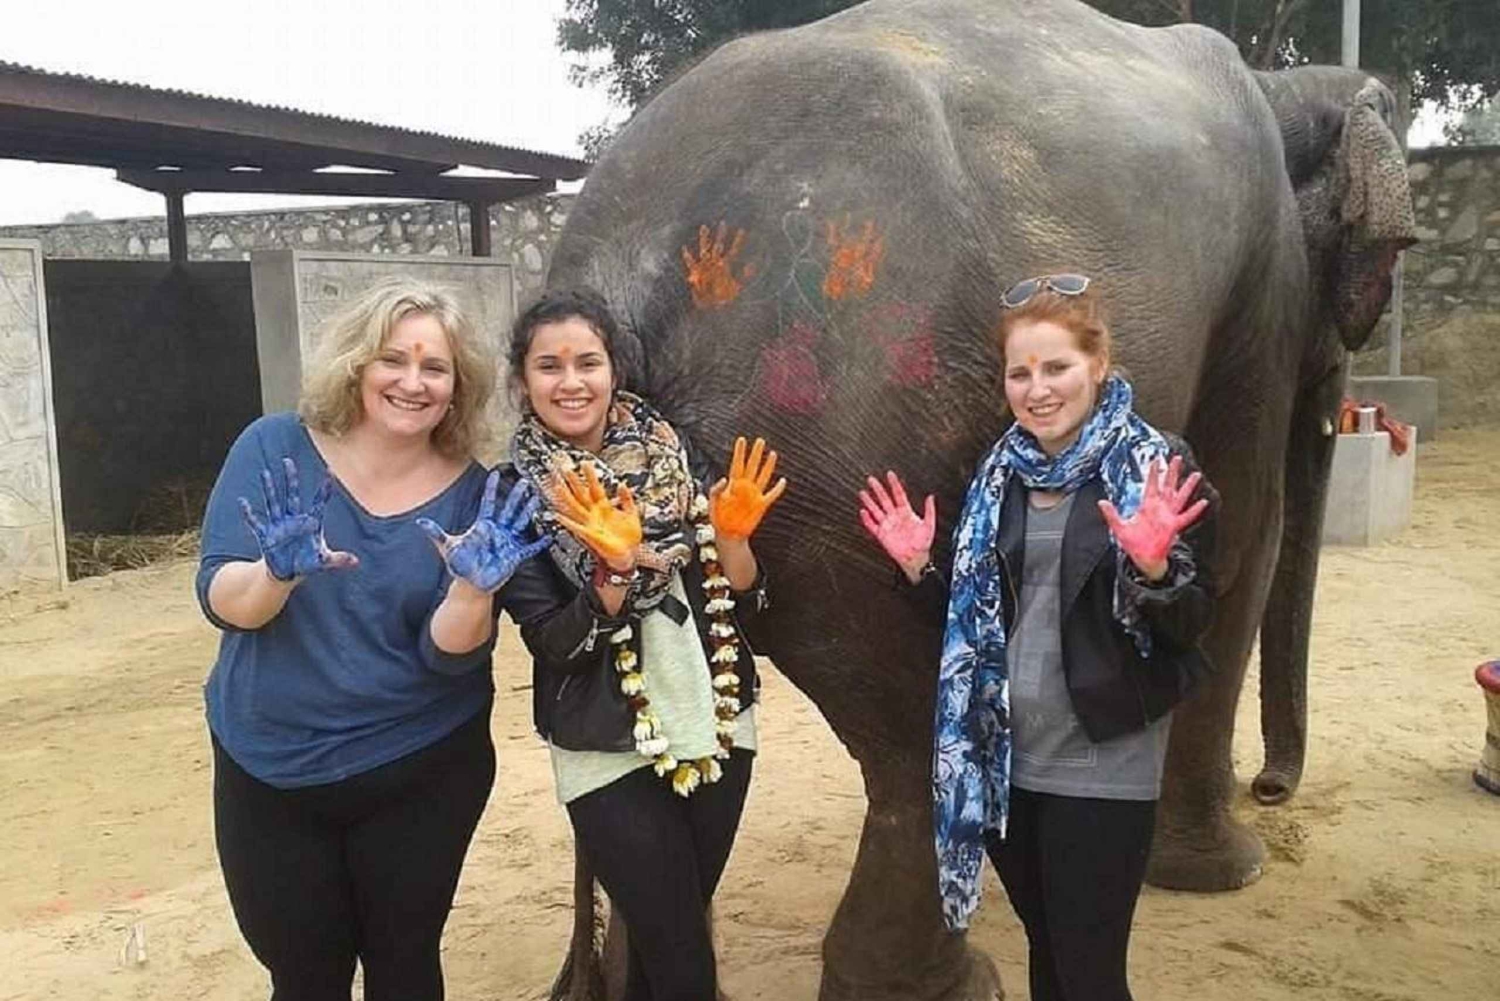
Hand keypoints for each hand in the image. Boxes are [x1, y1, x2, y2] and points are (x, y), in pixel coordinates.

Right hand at [238, 457, 358, 581]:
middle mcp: (294, 519)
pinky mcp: (266, 535)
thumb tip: (356, 561)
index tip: (330, 470)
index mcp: (311, 522)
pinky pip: (256, 522)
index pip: (319, 501)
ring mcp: (279, 525)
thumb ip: (338, 559)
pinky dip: (249, 514)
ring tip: (266, 473)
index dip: (325, 488)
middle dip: (290, 478)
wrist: (288, 573)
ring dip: (270, 489)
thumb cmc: (308, 563)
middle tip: (287, 460)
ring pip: (274, 502)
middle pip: (292, 494)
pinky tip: (243, 502)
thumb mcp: (323, 561)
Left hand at [418, 473, 550, 593]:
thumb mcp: (447, 547)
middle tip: (524, 481)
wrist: (471, 585)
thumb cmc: (460, 566)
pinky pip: (529, 548)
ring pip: (520, 522)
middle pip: (508, 508)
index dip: (491, 489)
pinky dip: (539, 544)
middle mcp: (497, 531)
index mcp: (482, 526)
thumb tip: (420, 522)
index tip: (495, 474)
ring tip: (537, 498)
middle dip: (516, 495)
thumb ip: (436, 534)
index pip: (488, 503)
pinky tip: (548, 537)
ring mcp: (507, 542)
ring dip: (528, 511)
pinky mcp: (514, 555)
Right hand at [548, 462, 642, 571]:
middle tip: (565, 468)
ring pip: (575, 506)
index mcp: (605, 507)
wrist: (629, 555)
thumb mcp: (632, 513)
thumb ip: (627, 499)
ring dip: (566, 496)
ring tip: (557, 484)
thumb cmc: (629, 537)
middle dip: (574, 481)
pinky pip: (575, 526)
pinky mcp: (589, 534)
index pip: (595, 487)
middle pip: (581, 494)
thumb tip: (622, 484)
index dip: (590, 476)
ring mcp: (590, 523)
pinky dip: (566, 521)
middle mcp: (594, 514)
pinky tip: (558, 515)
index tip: (585, 463)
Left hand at [710, 436, 788, 540]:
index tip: (742, 440)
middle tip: (760, 440)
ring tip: (773, 453)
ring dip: (768, 466)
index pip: (737, 464)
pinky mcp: (761, 505)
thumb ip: (716, 490)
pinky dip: (777, 489)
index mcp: (732, 484)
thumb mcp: (712, 503)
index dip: (739, 452)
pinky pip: (771, 495)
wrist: (728, 535)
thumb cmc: (718, 519)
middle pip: (752, 466)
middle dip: (756, 454)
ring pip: (763, 476)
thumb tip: (724, 479)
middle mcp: (744, 486)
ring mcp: (754, 495)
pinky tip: (782, 481)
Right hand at [858, 470, 934, 579]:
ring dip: (869, 501)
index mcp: (906, 512)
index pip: (898, 494)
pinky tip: (863, 512)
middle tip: (871, 479)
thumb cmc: (923, 543)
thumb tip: (931, 497)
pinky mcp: (881, 535)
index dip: (894, 484)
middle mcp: (895, 516)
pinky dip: (867, 519)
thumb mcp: (929, 525)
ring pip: (876, 510)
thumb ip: (929, 511)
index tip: (890, 474)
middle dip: (878, 489)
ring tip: (863, 493)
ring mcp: (887, 525)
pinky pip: (872, 525)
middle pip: (884, 499)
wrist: (915, 558)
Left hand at [1098, 456, 1208, 581]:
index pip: (1151, 485)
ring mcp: (1168, 516)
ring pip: (1180, 497)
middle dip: (1172, 472)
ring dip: (1187, 486)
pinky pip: (1186, 517)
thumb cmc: (1133, 542)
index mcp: (1147, 505)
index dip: (1154, 472)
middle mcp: (1159, 508)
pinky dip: (1194, 510)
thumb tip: (1101, 502)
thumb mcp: (1119, 527)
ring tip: (1196, 475)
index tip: (1156, 459)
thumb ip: (1111, 514)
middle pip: (1168, 486)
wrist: (1143, 557)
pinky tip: (1203, 502)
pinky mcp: (1174, 526)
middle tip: (1177, 458)